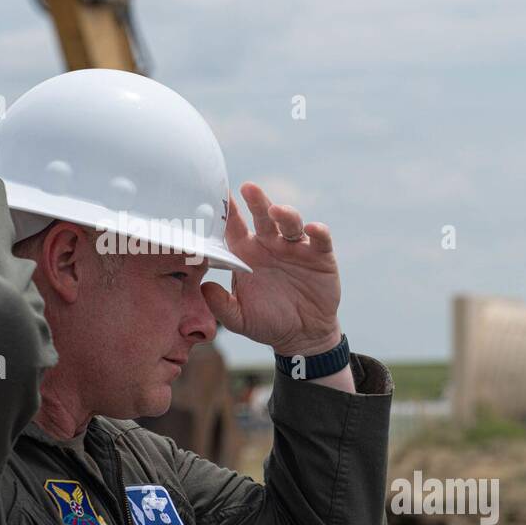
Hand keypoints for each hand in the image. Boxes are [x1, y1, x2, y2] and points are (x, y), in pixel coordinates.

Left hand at [202, 182, 341, 356]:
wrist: (302, 335)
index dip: (227, 213)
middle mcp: (270, 245)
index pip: (234, 228)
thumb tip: (205, 288)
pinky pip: (320, 239)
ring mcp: (296, 247)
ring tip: (277, 211)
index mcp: (247, 254)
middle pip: (263, 217)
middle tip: (249, 188)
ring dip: (285, 214)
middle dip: (256, 202)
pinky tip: (313, 229)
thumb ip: (221, 305)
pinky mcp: (320, 256)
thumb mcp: (239, 318)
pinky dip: (319, 231)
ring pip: (290, 223)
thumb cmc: (266, 322)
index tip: (219, 197)